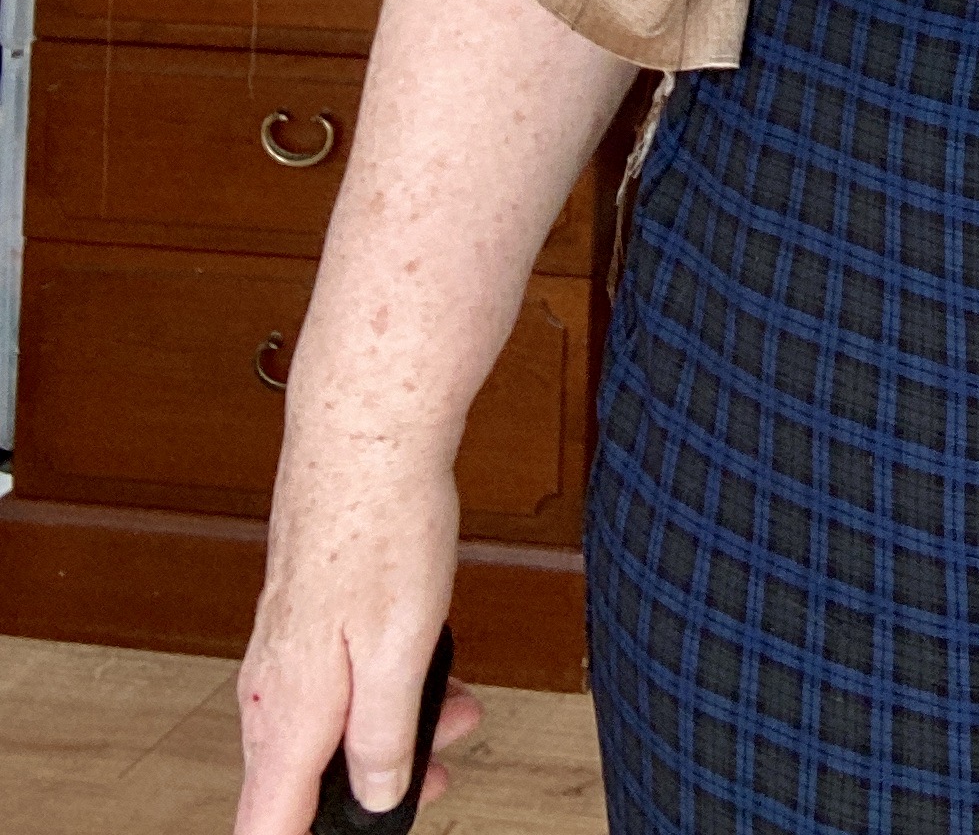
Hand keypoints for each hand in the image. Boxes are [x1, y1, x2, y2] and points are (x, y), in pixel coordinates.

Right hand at [235, 451, 476, 832]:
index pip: (265, 829)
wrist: (364, 439)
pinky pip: (339, 681)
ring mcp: (285, 653)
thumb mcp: (400, 651)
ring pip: (329, 727)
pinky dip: (384, 687)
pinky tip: (430, 667)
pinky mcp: (307, 620)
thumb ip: (384, 735)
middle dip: (371, 788)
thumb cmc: (381, 531)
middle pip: (302, 784)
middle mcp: (272, 692)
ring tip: (457, 712)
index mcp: (287, 714)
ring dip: (389, 732)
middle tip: (441, 774)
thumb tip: (377, 796)